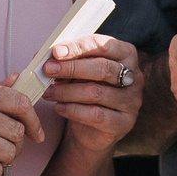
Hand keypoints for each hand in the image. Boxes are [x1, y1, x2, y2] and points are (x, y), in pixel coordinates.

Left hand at [36, 32, 141, 155]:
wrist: (91, 129)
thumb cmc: (85, 91)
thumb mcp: (77, 71)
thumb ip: (65, 60)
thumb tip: (42, 55)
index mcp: (126, 54)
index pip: (104, 45)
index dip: (78, 47)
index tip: (56, 52)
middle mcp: (134, 76)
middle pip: (102, 68)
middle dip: (71, 68)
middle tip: (48, 70)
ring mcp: (132, 101)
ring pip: (96, 92)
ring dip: (67, 91)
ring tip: (48, 92)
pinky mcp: (124, 122)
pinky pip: (95, 115)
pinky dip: (73, 110)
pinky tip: (59, 108)